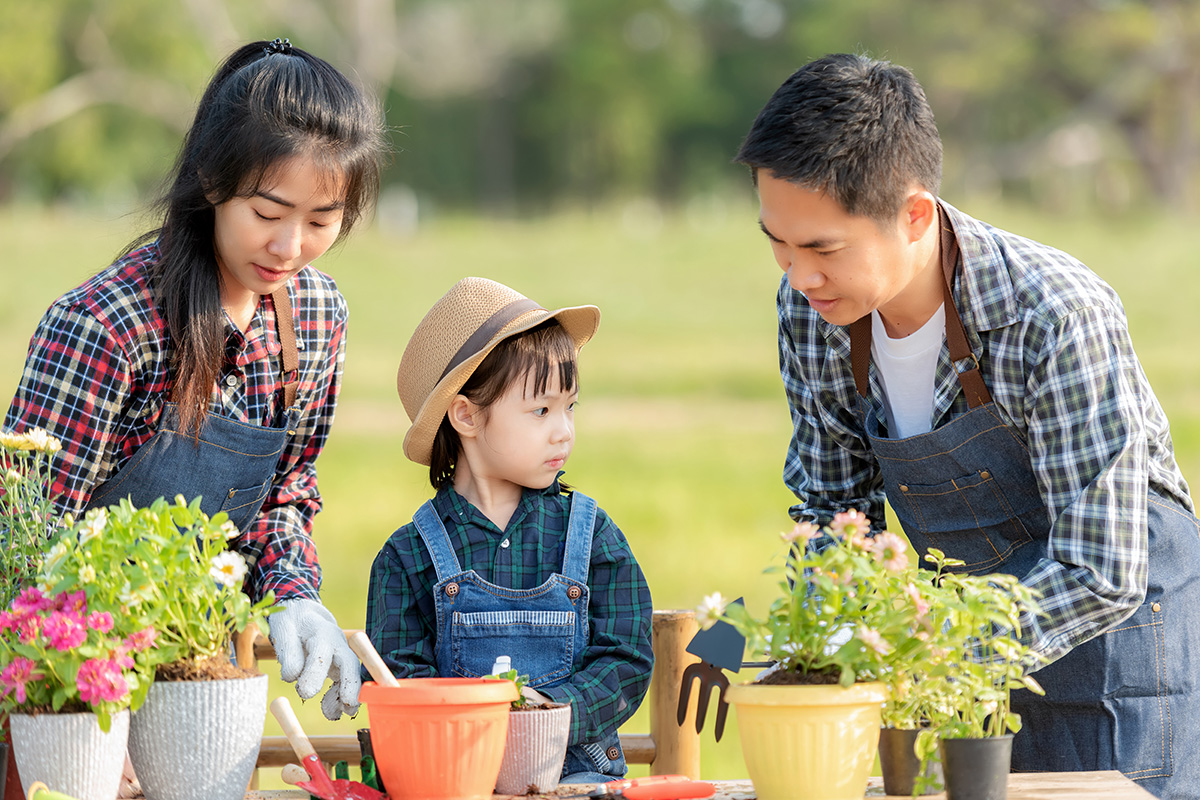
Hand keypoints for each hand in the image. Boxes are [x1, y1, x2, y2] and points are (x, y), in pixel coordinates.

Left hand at [269, 598, 360, 719]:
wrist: (303, 615)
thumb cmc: (291, 624)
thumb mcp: (283, 632)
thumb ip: (288, 653)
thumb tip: (292, 677)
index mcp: (322, 632)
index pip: (321, 653)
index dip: (315, 673)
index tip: (305, 693)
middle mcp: (338, 643)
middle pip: (349, 663)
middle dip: (350, 684)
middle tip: (347, 704)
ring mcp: (342, 654)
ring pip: (351, 675)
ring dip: (346, 695)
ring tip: (333, 715)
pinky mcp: (341, 665)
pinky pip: (346, 682)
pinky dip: (341, 697)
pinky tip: (332, 712)